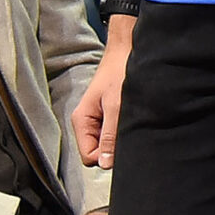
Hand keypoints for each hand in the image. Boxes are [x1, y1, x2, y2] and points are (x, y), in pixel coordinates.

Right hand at [71, 25, 130, 168]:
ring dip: (120, 138)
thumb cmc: (120, 73)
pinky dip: (125, 130)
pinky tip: (133, 118)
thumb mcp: (116, 106)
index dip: (105, 156)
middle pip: (97, 153)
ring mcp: (98, 120)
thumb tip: (105, 164)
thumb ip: (110, 136)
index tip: (121, 144)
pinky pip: (114, 134)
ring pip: (108, 144)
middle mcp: (87, 123)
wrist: (128, 51)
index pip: (89, 157)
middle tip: (129, 131)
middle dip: (113, 149)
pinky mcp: (109, 115)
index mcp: (81, 120)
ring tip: (131, 120)